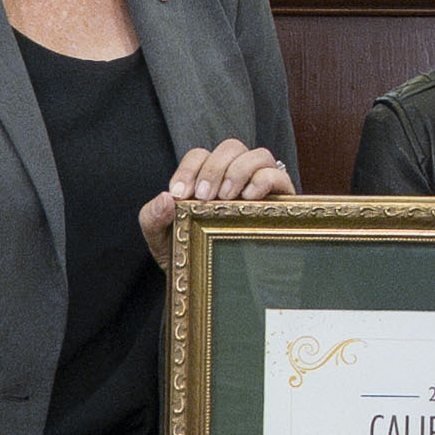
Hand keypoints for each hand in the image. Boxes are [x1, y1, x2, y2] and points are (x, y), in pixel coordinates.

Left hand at [134, 138, 293, 270]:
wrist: (214, 287)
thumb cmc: (190, 255)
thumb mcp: (162, 239)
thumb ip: (153, 217)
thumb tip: (166, 198)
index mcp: (207, 179)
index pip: (200, 155)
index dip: (189, 169)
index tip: (180, 195)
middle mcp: (235, 176)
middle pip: (231, 147)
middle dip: (215, 168)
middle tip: (204, 196)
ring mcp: (260, 186)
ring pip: (258, 155)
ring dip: (239, 171)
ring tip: (227, 197)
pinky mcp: (281, 200)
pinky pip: (279, 175)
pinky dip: (263, 180)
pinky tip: (248, 199)